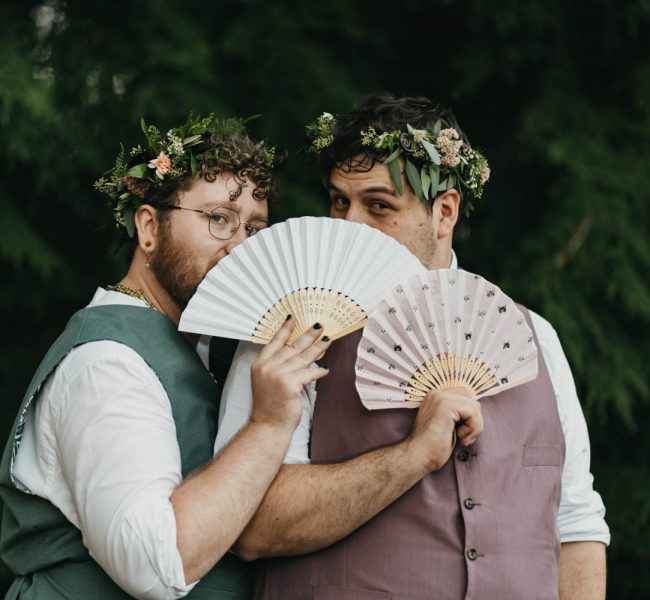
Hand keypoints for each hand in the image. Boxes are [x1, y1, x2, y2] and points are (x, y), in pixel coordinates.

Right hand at [250, 316, 330, 431]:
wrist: (268, 426)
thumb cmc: (270, 405)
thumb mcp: (267, 381)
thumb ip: (277, 365)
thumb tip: (297, 352)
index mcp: (260, 364)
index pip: (275, 341)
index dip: (285, 328)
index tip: (293, 317)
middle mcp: (267, 367)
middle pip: (292, 346)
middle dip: (308, 335)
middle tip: (319, 326)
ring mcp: (278, 375)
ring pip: (303, 357)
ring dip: (318, 348)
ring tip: (328, 340)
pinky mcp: (290, 384)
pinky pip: (309, 373)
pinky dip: (319, 372)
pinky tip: (326, 369)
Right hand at [406, 387, 482, 472]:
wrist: (418, 456)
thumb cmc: (433, 446)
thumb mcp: (448, 424)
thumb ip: (457, 413)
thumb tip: (476, 411)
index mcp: (435, 397)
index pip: (464, 395)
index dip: (469, 415)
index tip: (462, 432)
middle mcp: (436, 393)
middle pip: (471, 399)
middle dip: (474, 419)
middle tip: (464, 436)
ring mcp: (440, 398)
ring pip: (474, 406)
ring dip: (475, 426)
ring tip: (463, 438)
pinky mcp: (445, 406)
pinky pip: (473, 412)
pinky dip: (473, 428)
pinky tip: (461, 437)